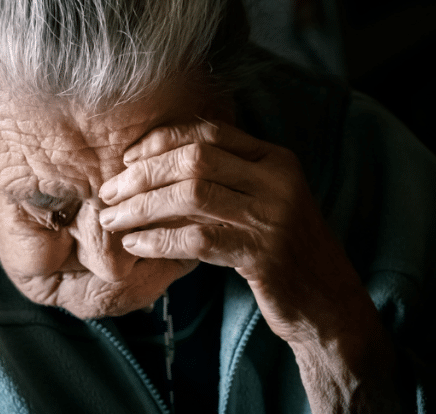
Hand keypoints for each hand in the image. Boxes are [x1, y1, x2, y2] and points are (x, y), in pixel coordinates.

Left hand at [99, 119, 397, 410]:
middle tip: (108, 192)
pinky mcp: (264, 255)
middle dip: (143, 174)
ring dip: (142, 207)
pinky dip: (159, 240)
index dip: (161, 140)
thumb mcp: (261, 204)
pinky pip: (197, 239)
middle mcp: (277, 180)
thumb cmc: (282, 253)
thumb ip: (225, 181)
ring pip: (191, 195)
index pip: (209, 132)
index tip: (127, 158)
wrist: (327, 303)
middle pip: (194, 160)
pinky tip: (135, 246)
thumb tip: (152, 169)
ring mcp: (273, 216)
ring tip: (110, 220)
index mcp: (275, 159)